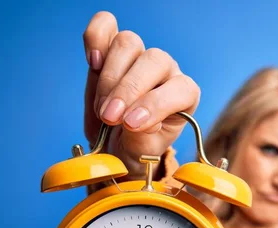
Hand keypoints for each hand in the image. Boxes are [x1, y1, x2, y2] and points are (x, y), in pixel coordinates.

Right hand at [82, 11, 200, 178]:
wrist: (115, 144)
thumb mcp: (143, 152)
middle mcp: (166, 71)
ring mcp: (139, 56)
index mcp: (185, 96)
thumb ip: (144, 138)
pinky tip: (92, 62)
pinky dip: (95, 38)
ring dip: (110, 76)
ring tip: (102, 108)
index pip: (181, 89)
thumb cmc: (137, 147)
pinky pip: (106, 25)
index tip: (132, 125)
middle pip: (154, 61)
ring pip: (129, 44)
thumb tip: (138, 122)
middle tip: (110, 118)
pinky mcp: (111, 49)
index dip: (157, 104)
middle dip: (129, 90)